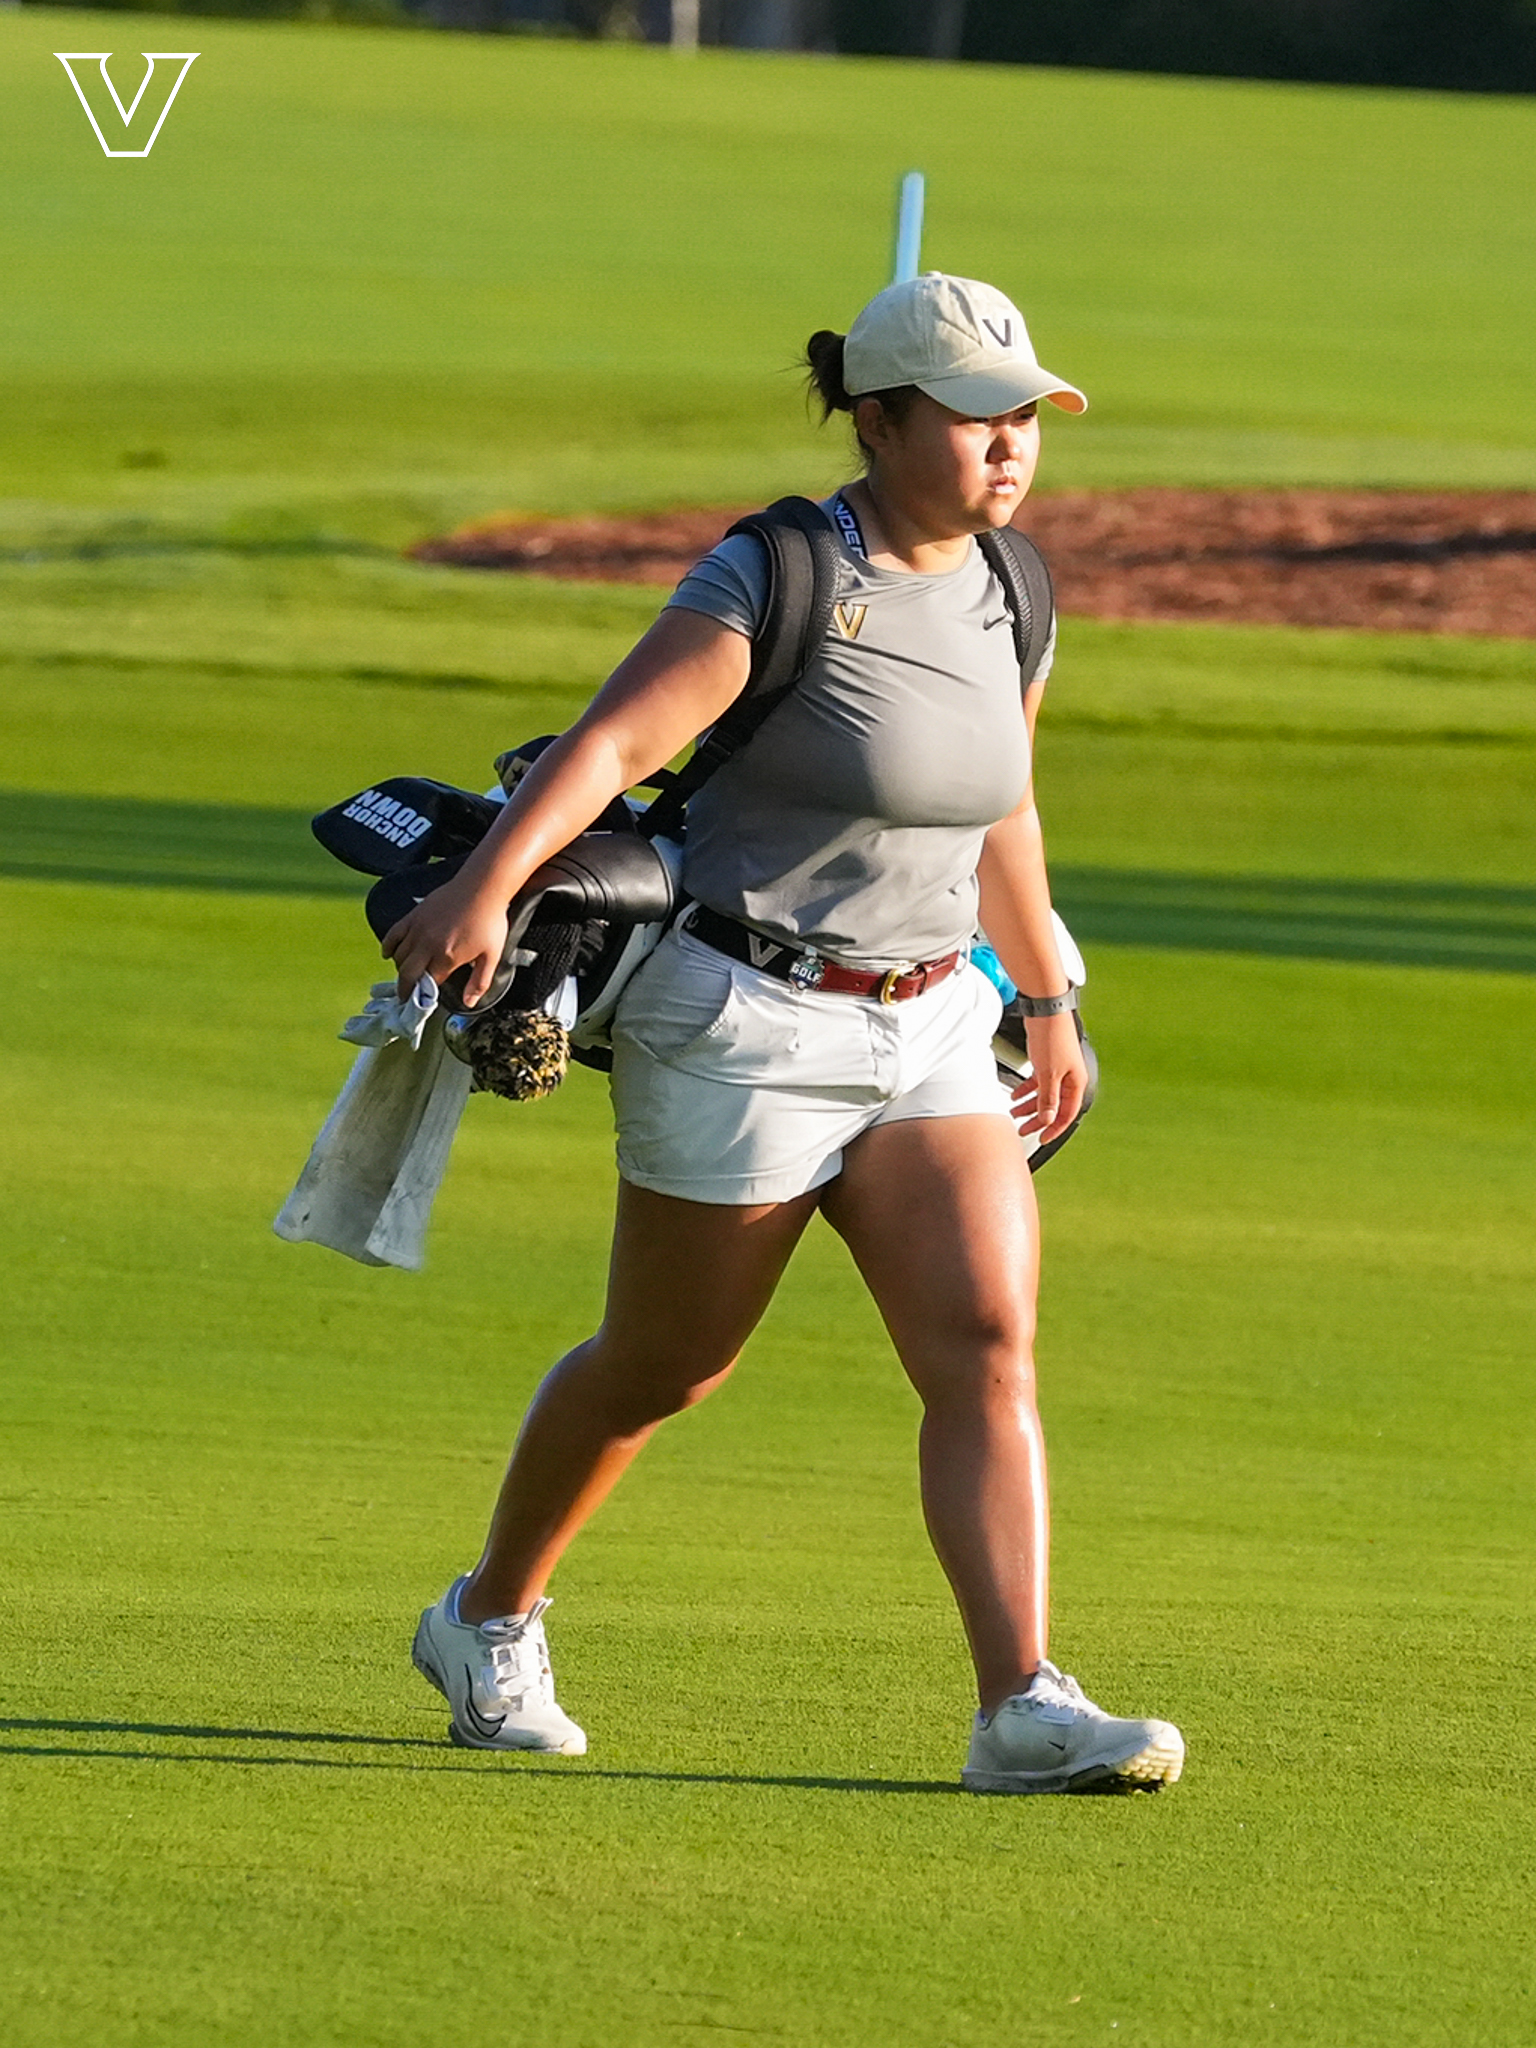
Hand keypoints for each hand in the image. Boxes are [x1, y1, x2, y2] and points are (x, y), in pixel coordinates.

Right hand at [381, 880, 509, 1007]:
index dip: (424, 995)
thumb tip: (469, 1003)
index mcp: (447, 957)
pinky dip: (388, 946)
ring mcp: (418, 929)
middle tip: (406, 996)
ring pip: (399, 956)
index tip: (422, 1001)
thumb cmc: (489, 919)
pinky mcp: (414, 915)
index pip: (428, 983)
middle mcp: (428, 944)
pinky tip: (388, 954)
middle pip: (407, 973)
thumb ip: (479, 982)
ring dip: (400, 969)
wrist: (482, 887)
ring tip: (406, 975)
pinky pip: (393, 934)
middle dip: (405, 988)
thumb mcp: (491, 956)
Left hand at [1008, 1012, 1086, 1145]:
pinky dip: (1026, 1090)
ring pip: (1044, 1095)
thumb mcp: (1048, 1075)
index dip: (1053, 1129)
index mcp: (1076, 1083)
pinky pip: (1038, 1082)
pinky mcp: (1047, 1060)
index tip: (1042, 1139)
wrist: (1046, 1010)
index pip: (1066, 1115)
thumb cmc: (1053, 1036)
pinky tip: (1016, 1095)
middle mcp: (1069, 1078)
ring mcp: (1058, 1069)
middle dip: (1037, 1120)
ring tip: (1015, 1114)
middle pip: (1053, 1107)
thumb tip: (1048, 1120)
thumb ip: (1048, 1099)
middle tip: (1023, 1130)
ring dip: (1029, 1105)